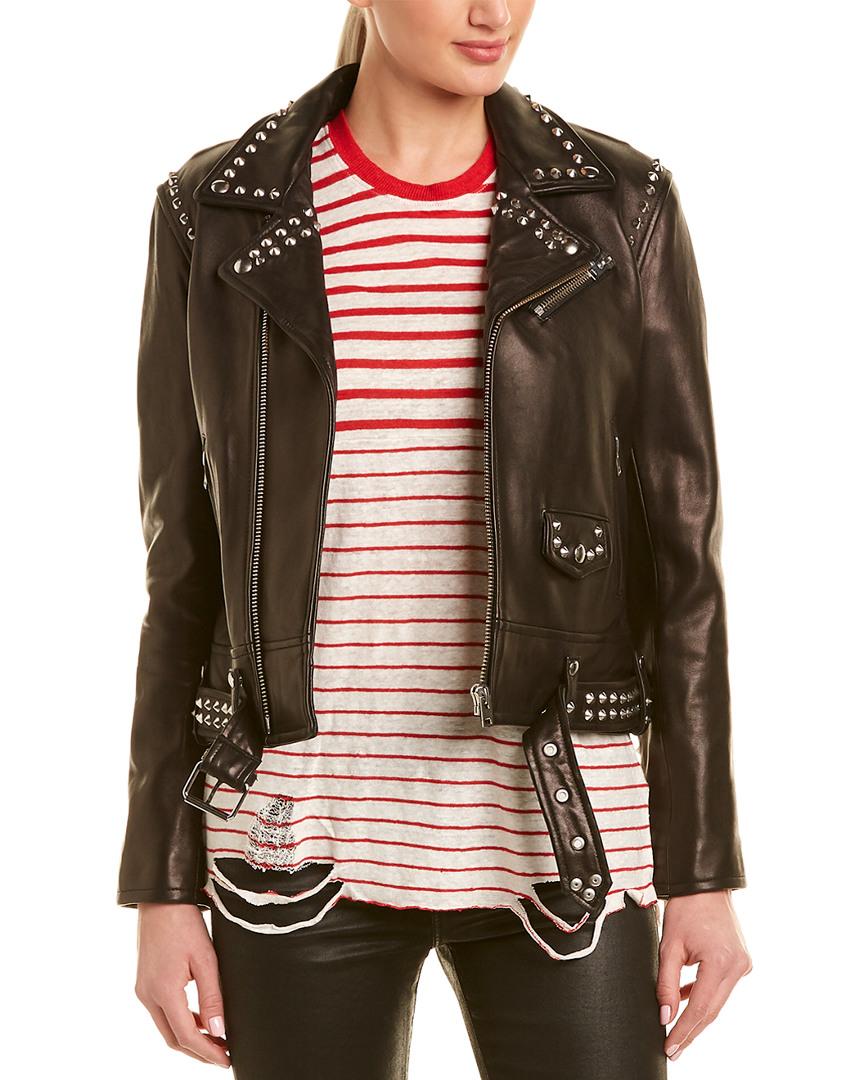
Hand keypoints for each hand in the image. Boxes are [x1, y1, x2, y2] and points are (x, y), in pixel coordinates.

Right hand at [134, 903, 229, 1067]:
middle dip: (198, 1051)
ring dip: (190, 1037)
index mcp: (164, 992)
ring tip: (216, 1039)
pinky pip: (163, 1013)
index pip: (186, 1036)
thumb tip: (219, 1030)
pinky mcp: (145, 983)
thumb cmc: (184, 923)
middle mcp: (148, 996)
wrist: (160, 900)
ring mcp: (144, 990)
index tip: (226, 1060)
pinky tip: (200, 1018)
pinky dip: (181, 1021)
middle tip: (223, 1054)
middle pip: (173, 1039)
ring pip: (167, 1028)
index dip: (207, 1052)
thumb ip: (212, 996)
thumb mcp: (205, 958)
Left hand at [656, 889, 751, 1060]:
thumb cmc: (686, 909)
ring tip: (675, 1030)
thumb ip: (665, 983)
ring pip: (716, 1001)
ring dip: (696, 1013)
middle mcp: (737, 966)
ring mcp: (743, 965)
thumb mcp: (669, 946)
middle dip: (691, 1030)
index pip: (700, 1008)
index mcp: (721, 962)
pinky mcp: (741, 962)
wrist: (704, 886)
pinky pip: (720, 987)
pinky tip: (684, 999)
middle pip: (711, 1010)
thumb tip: (665, 1016)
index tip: (670, 1047)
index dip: (683, 1031)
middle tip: (673, 1049)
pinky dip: (703, 995)